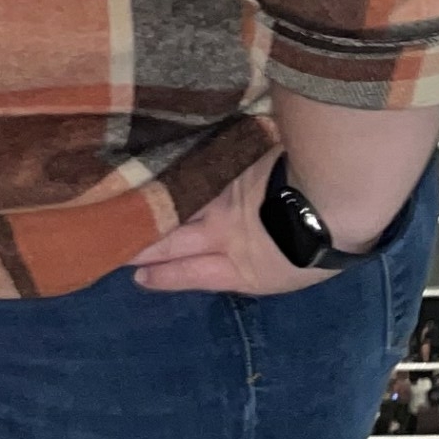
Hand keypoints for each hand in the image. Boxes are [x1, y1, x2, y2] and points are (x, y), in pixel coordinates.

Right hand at [131, 157, 360, 298]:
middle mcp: (221, 238)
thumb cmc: (327, 245)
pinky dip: (170, 168)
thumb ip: (263, 266)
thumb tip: (254, 265)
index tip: (138, 276)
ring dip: (147, 210)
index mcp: (241, 271)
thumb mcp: (295, 270)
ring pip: (174, 208)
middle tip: (109, 246)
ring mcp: (220, 202)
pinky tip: (149, 161)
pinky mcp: (227, 170)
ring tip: (114, 205)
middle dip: (141, 247)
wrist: (329, 206)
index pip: (190, 274)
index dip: (165, 276)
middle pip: (171, 243)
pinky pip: (191, 170)